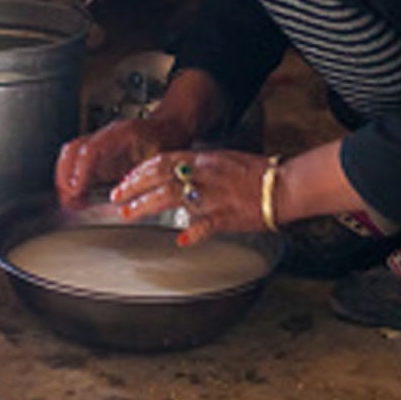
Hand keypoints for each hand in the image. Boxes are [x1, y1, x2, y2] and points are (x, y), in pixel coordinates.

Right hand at [55, 116, 182, 207]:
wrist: (166, 129)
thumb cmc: (164, 142)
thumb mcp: (160, 160)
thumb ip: (146, 177)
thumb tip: (128, 197)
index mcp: (119, 134)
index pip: (90, 150)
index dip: (79, 171)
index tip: (75, 189)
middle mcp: (104, 137)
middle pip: (72, 150)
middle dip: (65, 175)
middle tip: (69, 198)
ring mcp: (98, 144)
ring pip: (70, 155)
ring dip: (65, 178)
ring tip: (71, 200)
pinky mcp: (98, 154)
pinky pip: (75, 162)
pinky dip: (71, 180)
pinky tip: (77, 196)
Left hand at [111, 148, 270, 243]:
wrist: (283, 184)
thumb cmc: (256, 173)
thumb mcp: (221, 160)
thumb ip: (198, 168)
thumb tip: (177, 175)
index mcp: (203, 160)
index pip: (162, 160)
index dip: (140, 171)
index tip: (125, 180)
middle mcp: (203, 175)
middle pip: (159, 178)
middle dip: (134, 188)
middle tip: (117, 197)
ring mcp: (212, 196)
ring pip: (172, 198)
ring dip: (147, 206)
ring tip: (130, 214)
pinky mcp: (226, 217)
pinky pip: (204, 225)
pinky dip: (190, 232)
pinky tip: (179, 239)